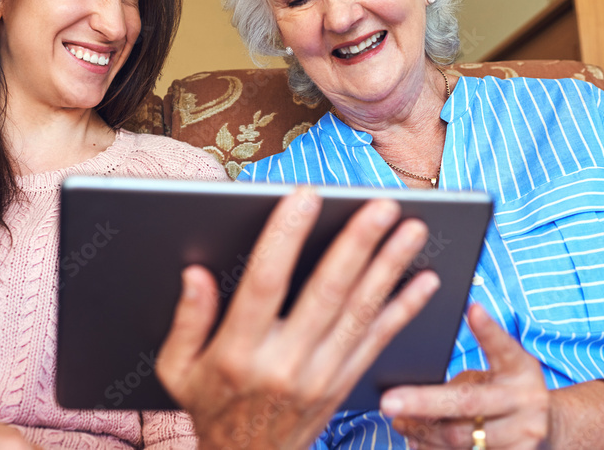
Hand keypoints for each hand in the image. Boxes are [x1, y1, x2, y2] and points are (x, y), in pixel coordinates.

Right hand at [156, 188, 440, 449]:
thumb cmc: (210, 407)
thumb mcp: (178, 370)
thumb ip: (187, 320)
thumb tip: (196, 273)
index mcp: (238, 352)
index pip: (265, 283)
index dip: (286, 236)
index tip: (304, 195)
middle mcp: (285, 363)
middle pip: (327, 292)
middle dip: (358, 244)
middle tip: (382, 204)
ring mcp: (321, 375)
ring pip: (361, 312)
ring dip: (390, 267)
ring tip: (412, 229)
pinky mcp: (345, 384)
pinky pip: (379, 341)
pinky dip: (405, 308)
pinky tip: (425, 280)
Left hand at [381, 304, 549, 448]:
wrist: (546, 428)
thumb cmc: (508, 390)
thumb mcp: (502, 370)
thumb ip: (470, 372)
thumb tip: (417, 381)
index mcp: (523, 368)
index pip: (503, 346)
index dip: (488, 330)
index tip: (473, 309)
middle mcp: (528, 399)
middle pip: (468, 401)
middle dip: (423, 401)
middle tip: (388, 401)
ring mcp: (525, 433)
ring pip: (461, 436)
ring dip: (423, 431)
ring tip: (398, 422)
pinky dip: (434, 449)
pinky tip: (417, 442)